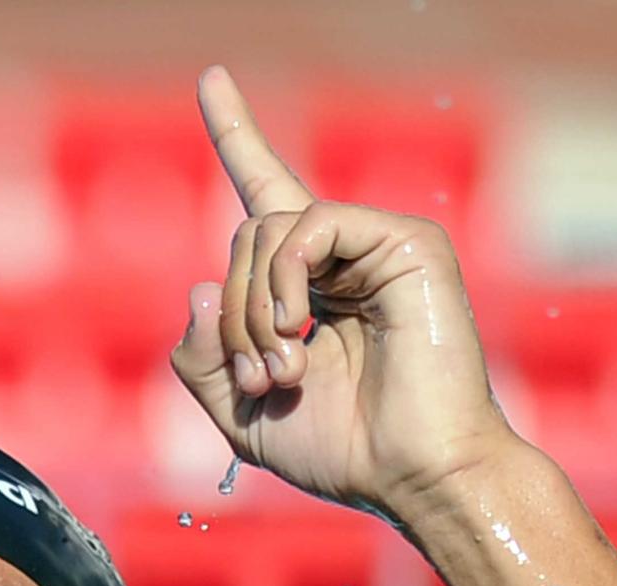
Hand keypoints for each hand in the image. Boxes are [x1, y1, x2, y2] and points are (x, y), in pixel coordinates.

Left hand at [170, 67, 518, 523]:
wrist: (415, 476)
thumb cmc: (345, 453)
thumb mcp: (242, 414)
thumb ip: (202, 358)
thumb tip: (200, 287)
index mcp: (312, 286)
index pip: (266, 193)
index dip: (237, 134)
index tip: (212, 79)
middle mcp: (343, 256)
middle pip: (243, 236)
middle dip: (231, 313)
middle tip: (259, 376)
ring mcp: (377, 244)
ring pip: (266, 230)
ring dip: (253, 309)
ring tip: (281, 370)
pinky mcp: (405, 241)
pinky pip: (308, 225)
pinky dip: (284, 278)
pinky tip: (297, 329)